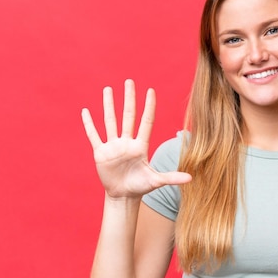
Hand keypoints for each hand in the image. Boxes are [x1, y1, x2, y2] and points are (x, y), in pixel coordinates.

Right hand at [81, 79, 190, 198]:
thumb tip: (191, 179)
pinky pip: (94, 135)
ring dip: (108, 105)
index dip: (148, 107)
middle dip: (129, 98)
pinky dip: (89, 124)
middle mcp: (127, 142)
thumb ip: (172, 178)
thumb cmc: (140, 187)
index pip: (146, 122)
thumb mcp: (156, 181)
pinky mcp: (101, 153)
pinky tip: (86, 111)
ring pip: (110, 121)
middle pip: (128, 116)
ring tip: (108, 89)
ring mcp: (113, 146)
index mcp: (140, 146)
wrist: (123, 196)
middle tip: (129, 81)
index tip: (151, 91)